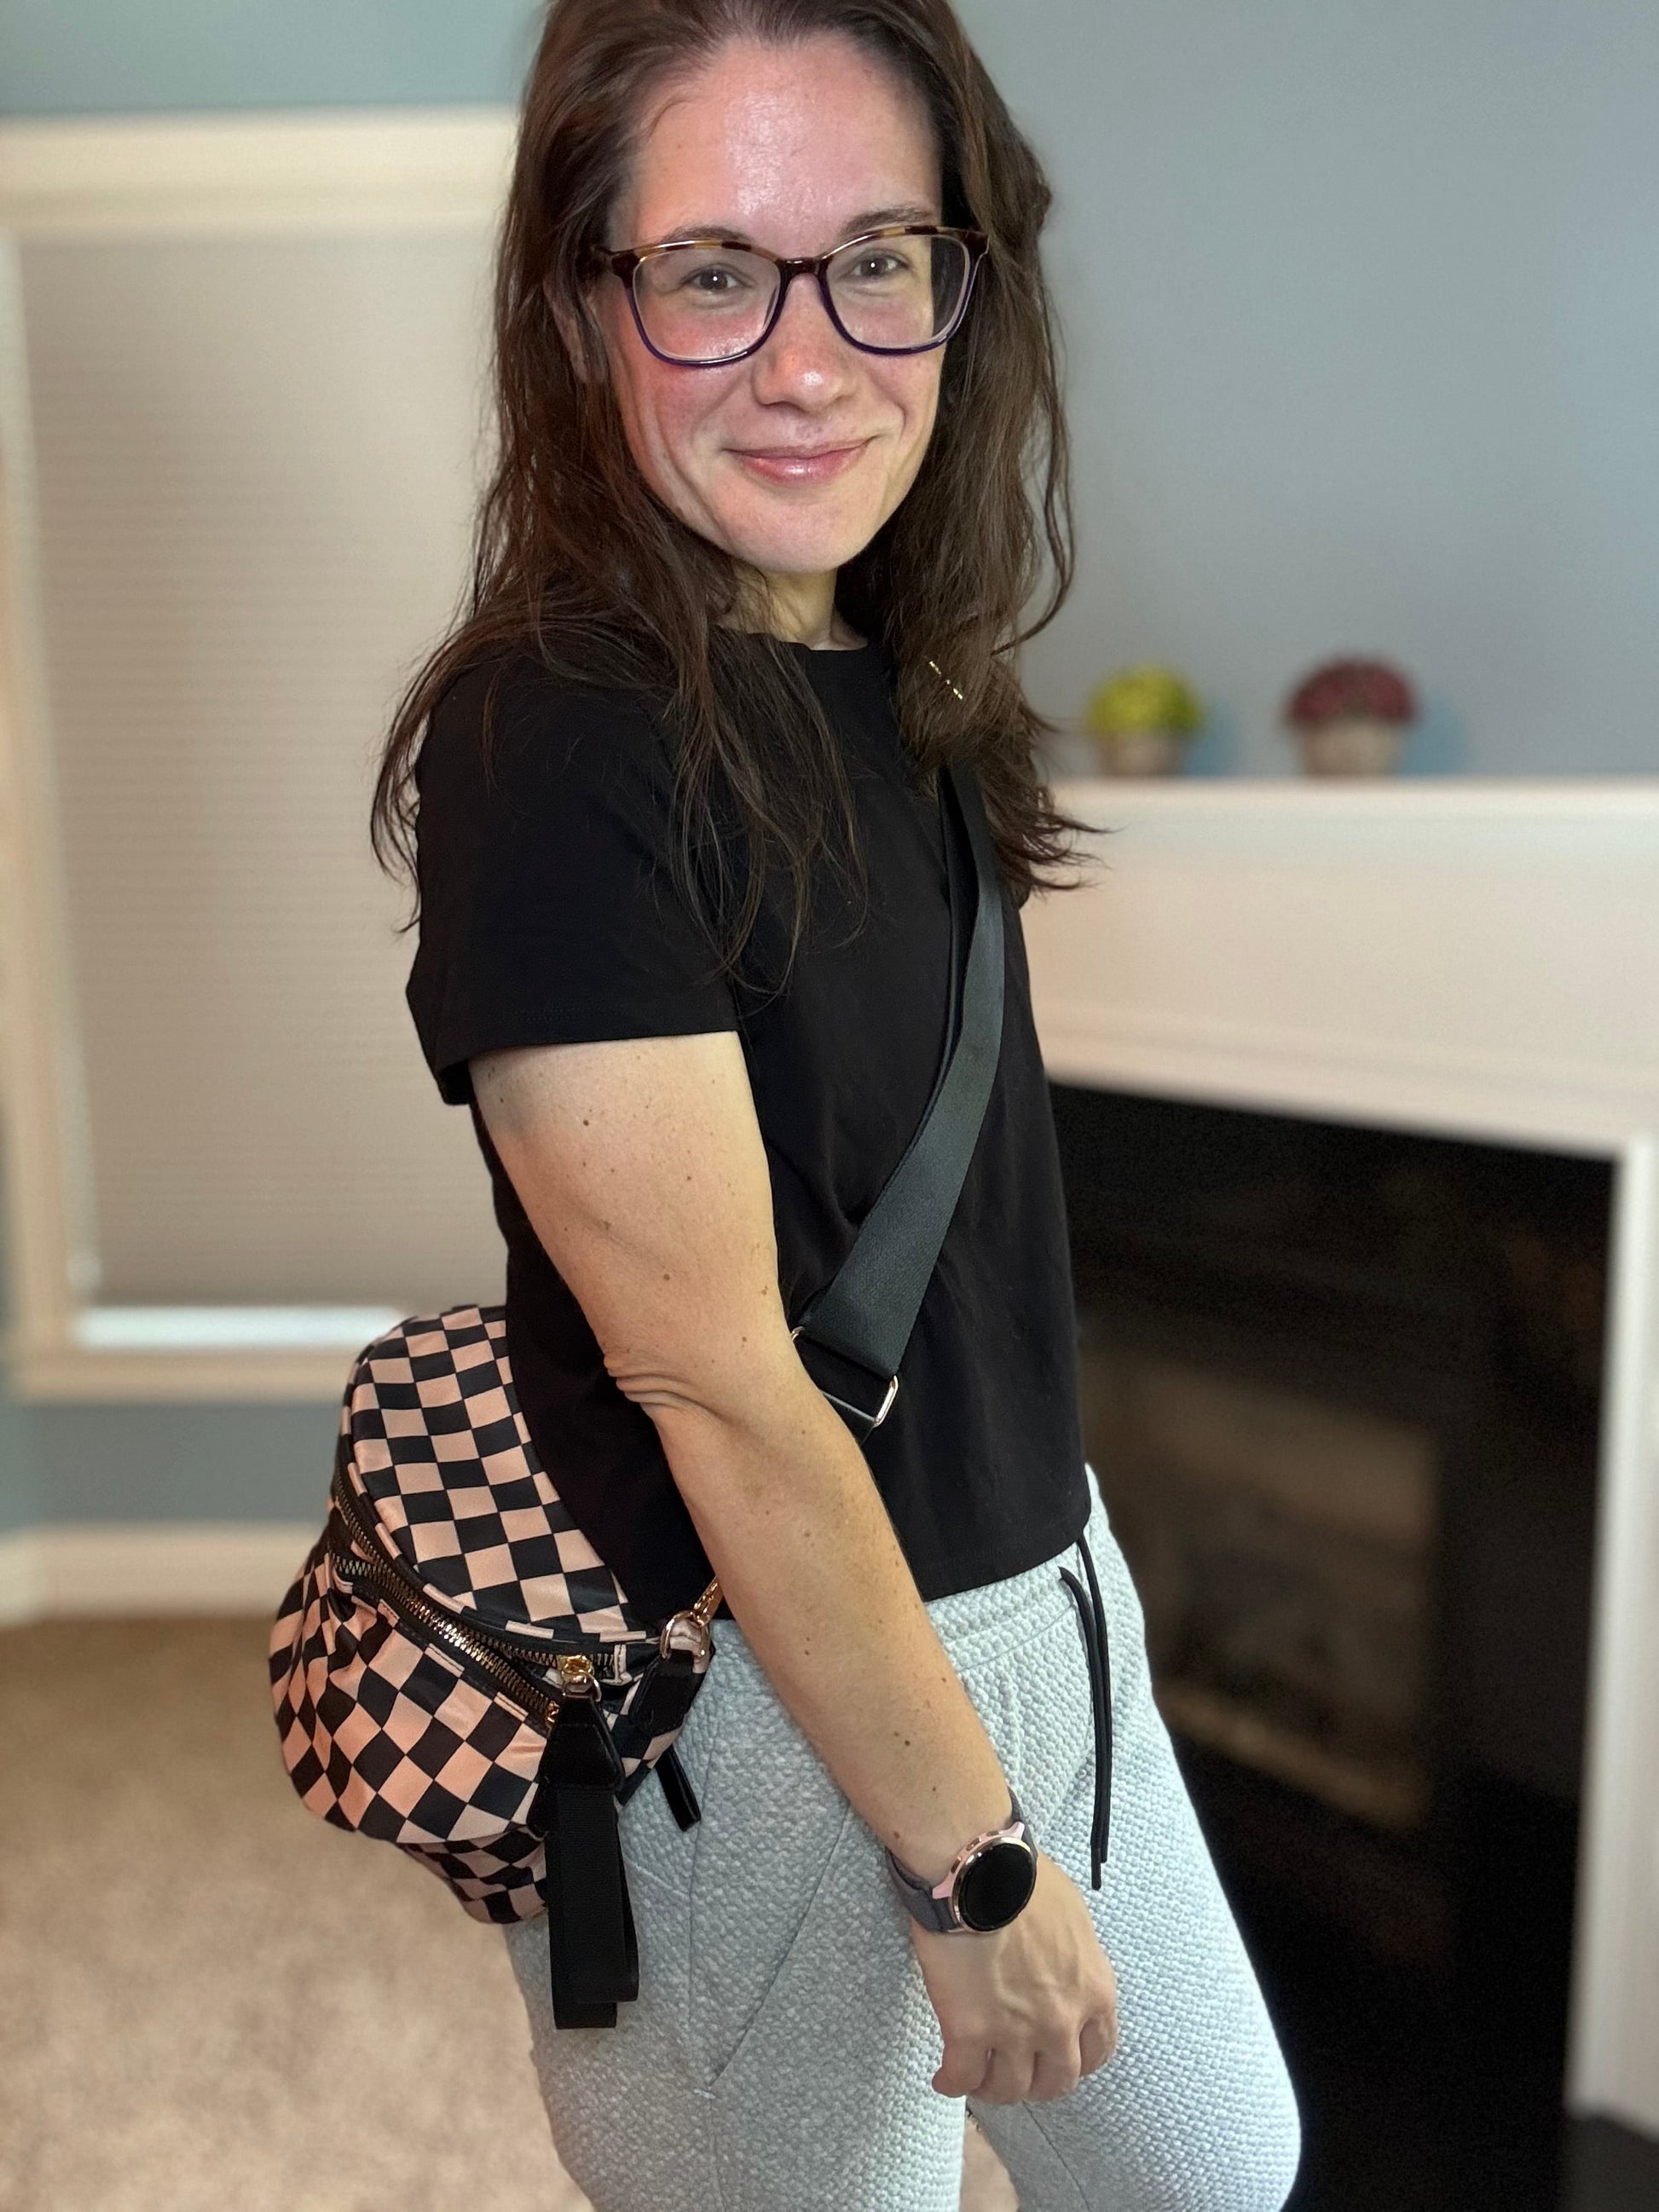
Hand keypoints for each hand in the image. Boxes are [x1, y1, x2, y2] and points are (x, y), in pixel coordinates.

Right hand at [910, 1852, 1118, 2103]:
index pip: (1096, 2052)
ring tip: (978, 2077)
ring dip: (994, 2088)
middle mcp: (1061, 2023)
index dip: (1075, 2061)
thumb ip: (1076, 1959)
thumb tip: (1062, 1971)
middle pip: (1056, 2082)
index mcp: (1093, 1993)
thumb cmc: (1024, 1880)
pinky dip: (952, 2083)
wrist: (978, 1871)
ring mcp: (1014, 2032)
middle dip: (1036, 2082)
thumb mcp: (1073, 1917)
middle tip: (1016, 2070)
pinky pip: (962, 2079)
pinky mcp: (968, 2032)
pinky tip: (944, 2078)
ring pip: (1010, 2089)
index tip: (1055, 2057)